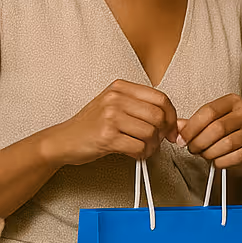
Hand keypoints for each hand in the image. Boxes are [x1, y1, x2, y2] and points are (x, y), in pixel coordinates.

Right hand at [49, 80, 177, 166]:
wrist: (63, 140)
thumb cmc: (92, 125)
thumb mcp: (116, 107)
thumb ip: (144, 110)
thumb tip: (177, 123)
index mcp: (120, 88)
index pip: (161, 98)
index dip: (172, 115)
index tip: (172, 128)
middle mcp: (115, 99)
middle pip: (158, 115)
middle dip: (163, 132)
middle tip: (159, 141)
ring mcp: (110, 117)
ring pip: (150, 132)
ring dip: (152, 146)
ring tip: (145, 149)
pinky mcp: (106, 137)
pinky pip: (139, 147)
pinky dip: (143, 154)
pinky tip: (137, 154)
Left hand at [176, 94, 241, 178]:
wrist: (240, 151)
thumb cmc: (223, 135)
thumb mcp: (206, 124)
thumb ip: (190, 124)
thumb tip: (175, 126)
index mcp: (233, 101)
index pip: (209, 111)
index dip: (191, 127)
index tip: (181, 138)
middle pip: (217, 128)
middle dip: (199, 142)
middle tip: (192, 148)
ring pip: (226, 144)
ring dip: (209, 153)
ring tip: (204, 154)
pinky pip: (234, 157)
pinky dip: (220, 162)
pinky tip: (216, 160)